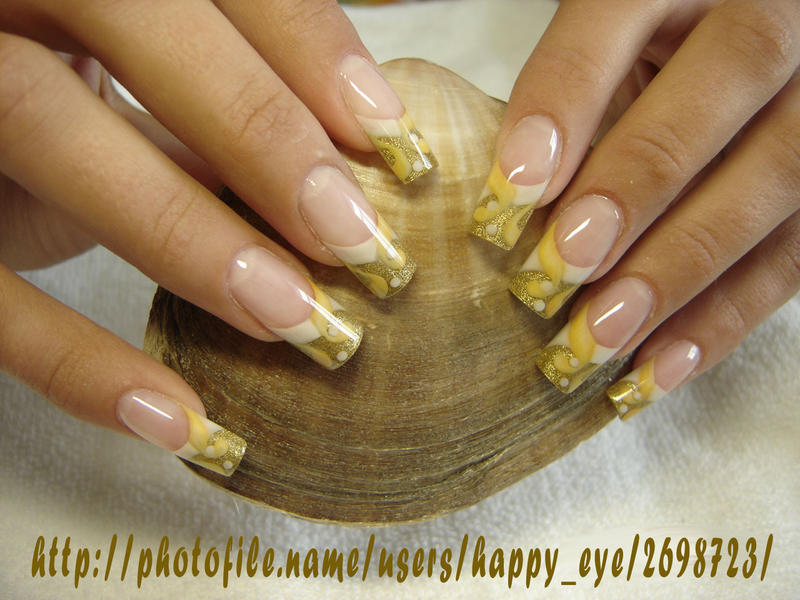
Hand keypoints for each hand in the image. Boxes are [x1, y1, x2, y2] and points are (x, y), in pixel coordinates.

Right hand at [0, 0, 434, 474]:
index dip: (303, 43)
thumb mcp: (136, 100)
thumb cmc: (58, 110)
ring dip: (188, 233)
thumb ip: (218, 118)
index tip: (389, 137)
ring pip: (42, 122)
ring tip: (296, 319)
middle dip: (260, 129)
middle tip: (359, 237)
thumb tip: (346, 170)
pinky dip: (77, 362)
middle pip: (127, 16)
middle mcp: (1, 3)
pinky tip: (178, 420)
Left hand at [470, 0, 799, 416]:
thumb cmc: (648, 48)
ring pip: (780, 173)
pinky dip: (728, 315)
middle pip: (728, 80)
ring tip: (601, 337)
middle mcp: (777, 9)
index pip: (622, 13)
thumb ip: (572, 89)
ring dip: (684, 270)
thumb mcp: (611, 40)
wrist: (741, 32)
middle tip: (561, 269)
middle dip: (638, 184)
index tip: (510, 192)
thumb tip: (512, 198)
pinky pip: (798, 248)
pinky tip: (661, 367)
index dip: (566, 103)